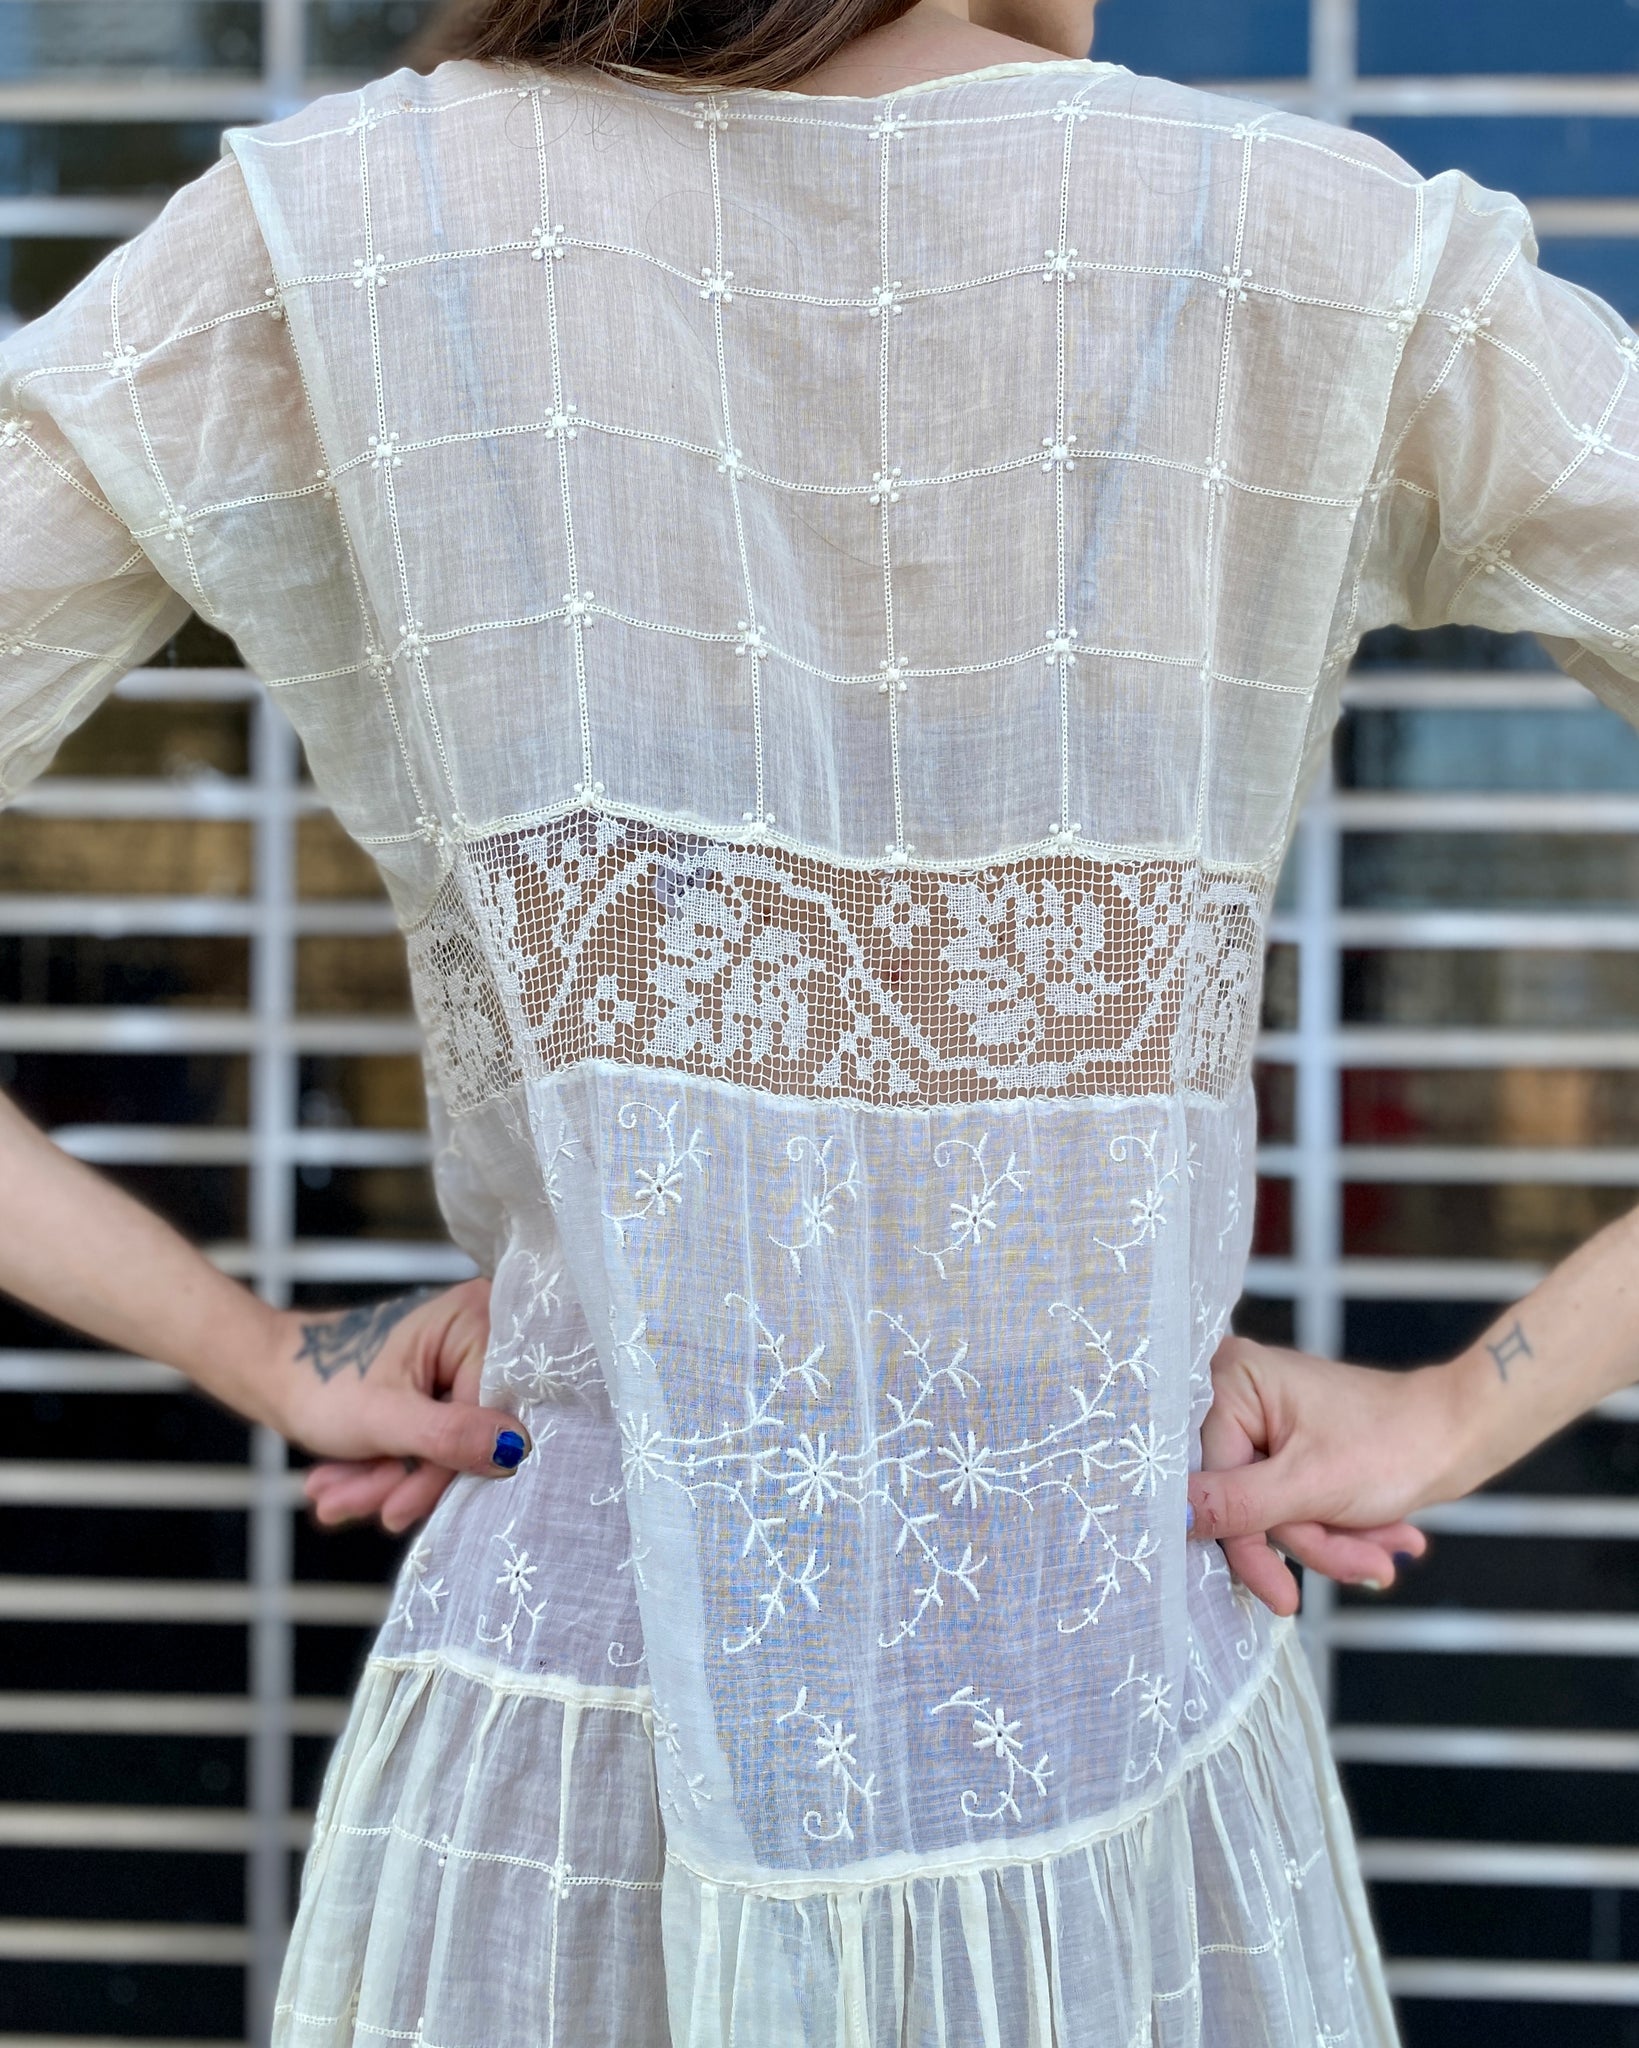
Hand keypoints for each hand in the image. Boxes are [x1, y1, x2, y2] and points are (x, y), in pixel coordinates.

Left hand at [266, 1278, 530, 1534]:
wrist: (268, 1372)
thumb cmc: (317, 1379)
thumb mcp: (385, 1417)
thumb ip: (451, 1435)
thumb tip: (515, 1450)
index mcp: (473, 1319)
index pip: (489, 1410)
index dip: (448, 1466)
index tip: (399, 1509)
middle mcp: (474, 1332)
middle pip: (468, 1431)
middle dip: (408, 1480)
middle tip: (363, 1509)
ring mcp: (455, 1359)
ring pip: (446, 1443)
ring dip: (390, 1481)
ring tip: (334, 1499)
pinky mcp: (438, 1385)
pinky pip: (431, 1439)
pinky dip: (388, 1467)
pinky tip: (344, 1483)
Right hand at [1187, 1333, 1444, 1616]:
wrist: (1459, 1434)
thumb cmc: (1394, 1445)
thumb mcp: (1309, 1486)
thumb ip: (1236, 1505)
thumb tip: (1173, 1518)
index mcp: (1231, 1380)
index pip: (1211, 1480)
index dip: (1246, 1543)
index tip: (1282, 1597)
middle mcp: (1237, 1392)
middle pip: (1240, 1499)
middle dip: (1307, 1540)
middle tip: (1367, 1565)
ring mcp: (1262, 1419)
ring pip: (1268, 1510)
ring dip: (1327, 1540)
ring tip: (1387, 1548)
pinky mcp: (1285, 1445)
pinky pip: (1288, 1504)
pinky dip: (1331, 1527)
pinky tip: (1381, 1535)